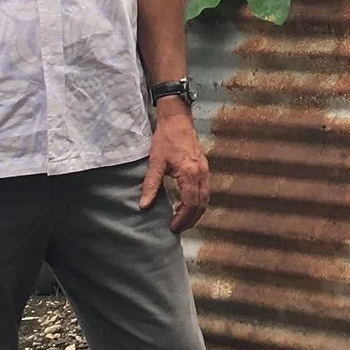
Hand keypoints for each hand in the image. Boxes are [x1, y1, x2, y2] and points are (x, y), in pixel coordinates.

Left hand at [143, 101, 209, 233]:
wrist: (177, 120)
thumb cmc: (166, 138)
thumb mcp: (155, 162)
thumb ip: (150, 185)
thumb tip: (143, 205)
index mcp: (189, 173)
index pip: (190, 204)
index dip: (182, 218)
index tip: (172, 227)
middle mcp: (201, 174)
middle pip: (201, 204)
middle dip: (191, 219)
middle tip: (178, 229)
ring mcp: (205, 170)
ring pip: (206, 198)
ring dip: (196, 212)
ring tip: (183, 221)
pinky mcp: (204, 168)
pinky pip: (206, 190)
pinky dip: (199, 202)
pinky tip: (188, 205)